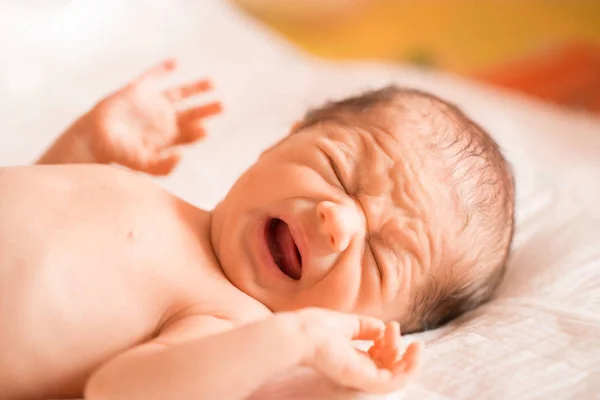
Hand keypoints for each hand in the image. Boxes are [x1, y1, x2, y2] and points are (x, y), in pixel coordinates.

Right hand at [87, 59, 220, 174]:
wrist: (92, 140)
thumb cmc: (118, 155)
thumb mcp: (141, 164)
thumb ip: (162, 166)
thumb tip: (182, 158)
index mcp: (167, 138)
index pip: (189, 134)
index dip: (198, 131)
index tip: (205, 130)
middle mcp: (163, 120)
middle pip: (191, 113)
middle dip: (207, 109)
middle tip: (223, 106)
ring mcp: (152, 104)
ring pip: (179, 94)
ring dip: (196, 88)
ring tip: (213, 83)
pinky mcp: (137, 90)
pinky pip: (152, 76)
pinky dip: (163, 69)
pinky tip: (175, 63)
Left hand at [295, 308, 422, 393]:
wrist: (304, 333)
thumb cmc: (316, 328)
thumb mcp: (346, 324)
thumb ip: (365, 327)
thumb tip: (383, 327)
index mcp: (350, 358)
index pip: (378, 358)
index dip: (389, 342)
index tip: (388, 325)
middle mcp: (358, 370)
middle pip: (388, 366)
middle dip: (398, 347)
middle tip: (394, 328)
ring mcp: (362, 377)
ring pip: (396, 377)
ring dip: (410, 359)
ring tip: (415, 342)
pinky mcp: (365, 380)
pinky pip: (396, 382)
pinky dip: (410, 368)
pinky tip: (415, 350)